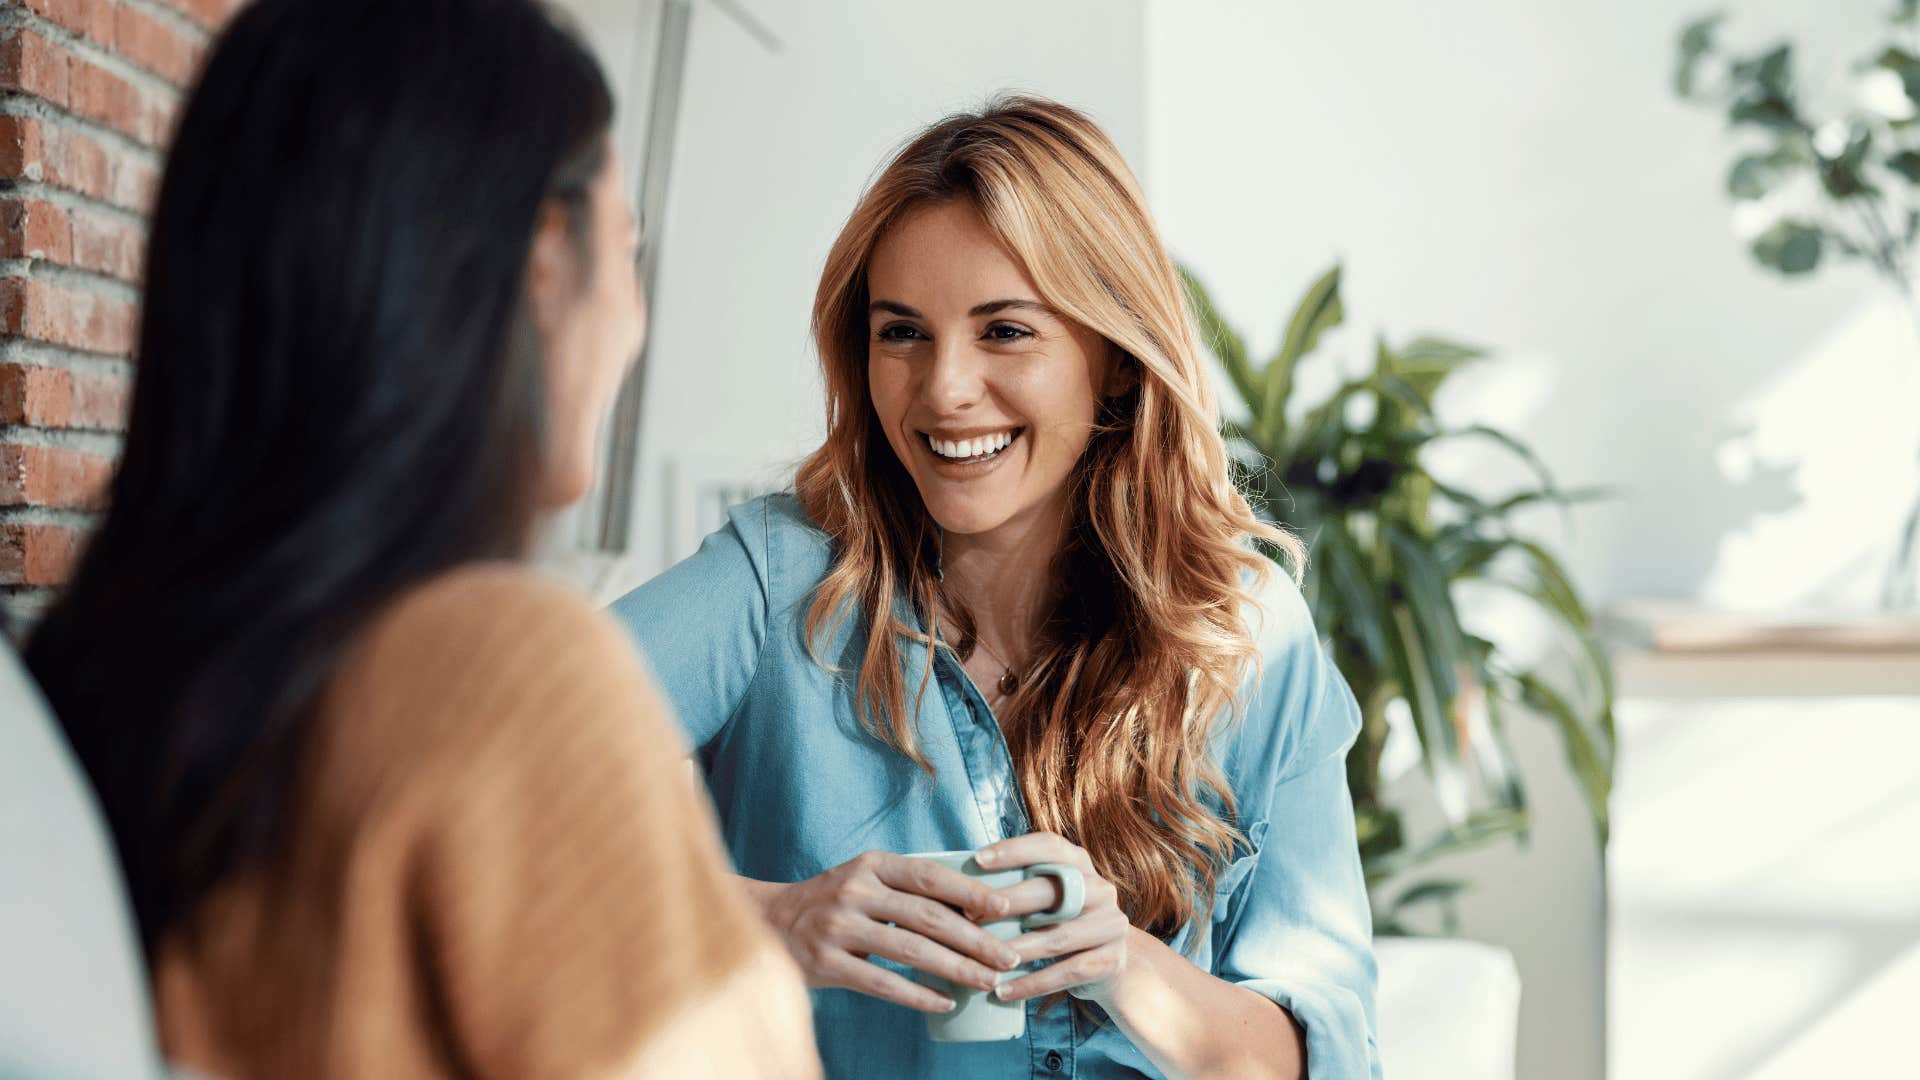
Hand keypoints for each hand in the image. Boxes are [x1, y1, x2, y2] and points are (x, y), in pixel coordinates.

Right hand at [755, 852, 1024, 1013]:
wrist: (768, 922)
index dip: (970, 892)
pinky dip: (918, 994)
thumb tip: (974, 909)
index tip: (1005, 909)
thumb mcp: (865, 880)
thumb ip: (907, 890)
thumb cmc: (832, 902)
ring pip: (911, 950)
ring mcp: (838, 927)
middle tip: (1008, 957)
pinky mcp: (827, 962)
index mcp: (870, 865)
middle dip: (975, 939)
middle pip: (927, 915)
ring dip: (956, 968)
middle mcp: (854, 890)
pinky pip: (883, 982)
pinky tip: (945, 1002)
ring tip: (987, 981)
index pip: (929, 876)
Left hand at [975, 832, 1131, 1003]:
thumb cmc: (1061, 923)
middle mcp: (1100, 889)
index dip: (1014, 850)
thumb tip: (957, 883)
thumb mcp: (1049, 897)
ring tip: (982, 960)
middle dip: (1007, 902)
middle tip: (968, 915)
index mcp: (1081, 864)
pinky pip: (1066, 973)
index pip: (1049, 846)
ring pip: (1057, 937)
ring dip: (1015, 950)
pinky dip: (1031, 984)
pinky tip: (1002, 992)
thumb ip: (1019, 884)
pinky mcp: (1110, 961)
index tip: (977, 859)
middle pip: (1051, 891)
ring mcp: (1110, 925)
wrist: (1109, 965)